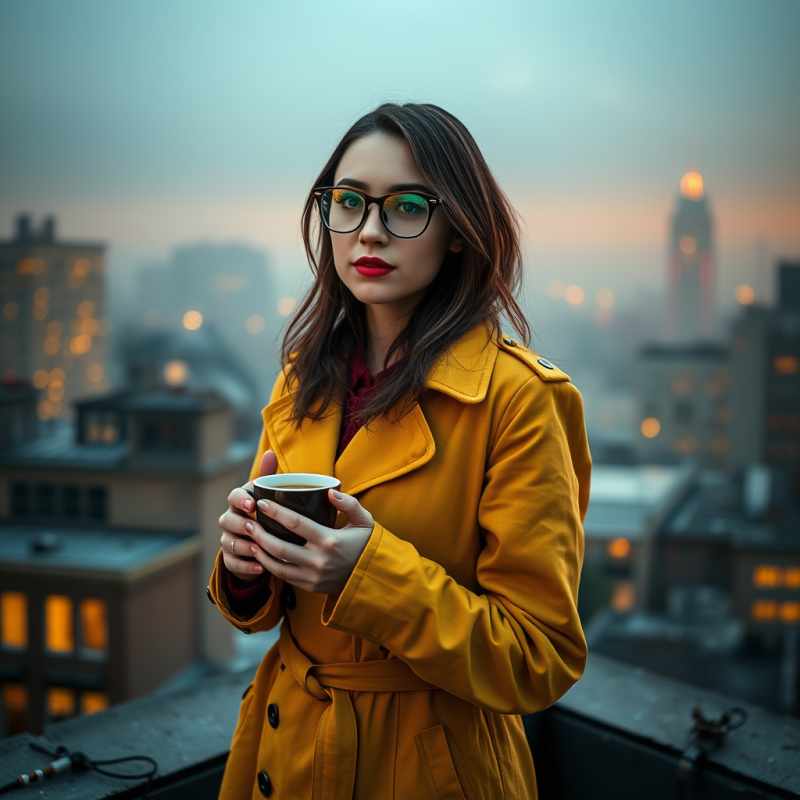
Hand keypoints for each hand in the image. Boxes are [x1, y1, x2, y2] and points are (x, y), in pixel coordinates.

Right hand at [218, 450, 277, 581]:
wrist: (261, 543)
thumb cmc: (266, 514)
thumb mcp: (269, 496)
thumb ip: (268, 476)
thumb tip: (270, 452)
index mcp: (240, 502)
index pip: (233, 496)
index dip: (240, 499)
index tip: (253, 504)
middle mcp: (230, 520)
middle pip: (227, 520)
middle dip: (240, 523)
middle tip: (254, 527)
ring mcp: (228, 540)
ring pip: (229, 542)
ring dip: (243, 546)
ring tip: (259, 549)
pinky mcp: (231, 560)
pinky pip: (233, 564)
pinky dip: (246, 567)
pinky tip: (260, 567)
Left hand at [248, 490, 374, 594]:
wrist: (374, 578)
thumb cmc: (367, 544)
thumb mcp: (364, 521)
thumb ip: (349, 504)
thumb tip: (330, 491)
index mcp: (329, 540)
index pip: (295, 523)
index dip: (276, 512)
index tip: (262, 502)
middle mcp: (318, 560)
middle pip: (279, 546)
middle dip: (259, 533)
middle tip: (247, 521)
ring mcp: (312, 576)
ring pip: (276, 565)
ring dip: (260, 552)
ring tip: (248, 539)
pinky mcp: (310, 586)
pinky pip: (283, 577)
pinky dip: (269, 566)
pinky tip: (261, 555)